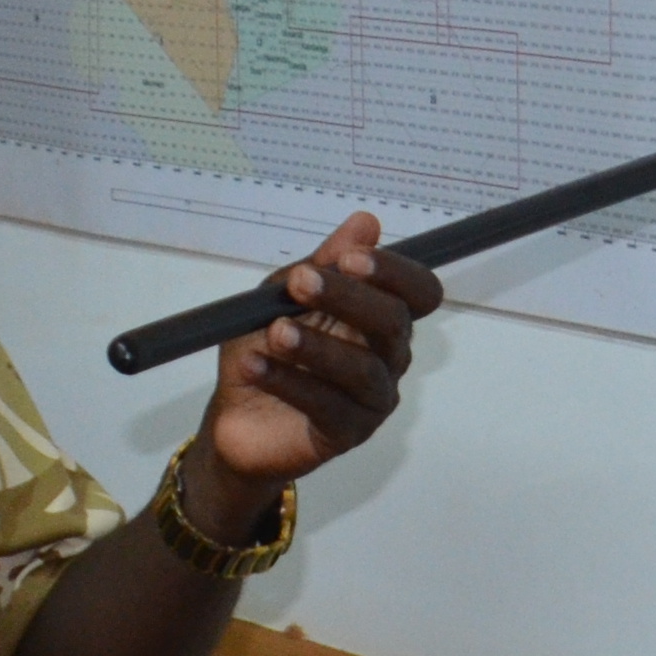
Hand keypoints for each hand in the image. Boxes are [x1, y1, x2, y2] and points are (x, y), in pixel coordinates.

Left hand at [193, 213, 437, 515]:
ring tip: (274, 333)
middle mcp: (389, 356)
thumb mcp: (283, 296)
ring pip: (362, 369)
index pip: (419, 292)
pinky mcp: (348, 433)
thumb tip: (366, 222)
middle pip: (394, 323)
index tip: (349, 258)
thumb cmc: (267, 348)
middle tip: (299, 282)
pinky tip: (257, 366)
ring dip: (316, 346)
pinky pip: (328, 406)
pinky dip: (290, 383)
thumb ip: (323, 263)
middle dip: (348, 298)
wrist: (236, 414)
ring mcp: (374, 398)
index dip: (395, 272)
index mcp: (381, 317)